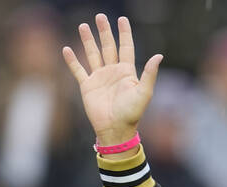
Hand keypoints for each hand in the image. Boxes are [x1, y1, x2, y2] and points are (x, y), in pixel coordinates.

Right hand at [62, 14, 161, 144]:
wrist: (115, 129)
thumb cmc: (132, 113)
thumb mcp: (144, 92)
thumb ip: (149, 74)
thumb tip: (159, 55)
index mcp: (127, 72)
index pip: (126, 48)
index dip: (124, 33)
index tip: (122, 19)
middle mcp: (113, 72)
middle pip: (108, 46)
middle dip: (105, 31)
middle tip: (100, 16)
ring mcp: (99, 78)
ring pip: (93, 54)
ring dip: (88, 40)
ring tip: (84, 25)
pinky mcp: (87, 86)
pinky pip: (78, 70)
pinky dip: (72, 60)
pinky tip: (67, 49)